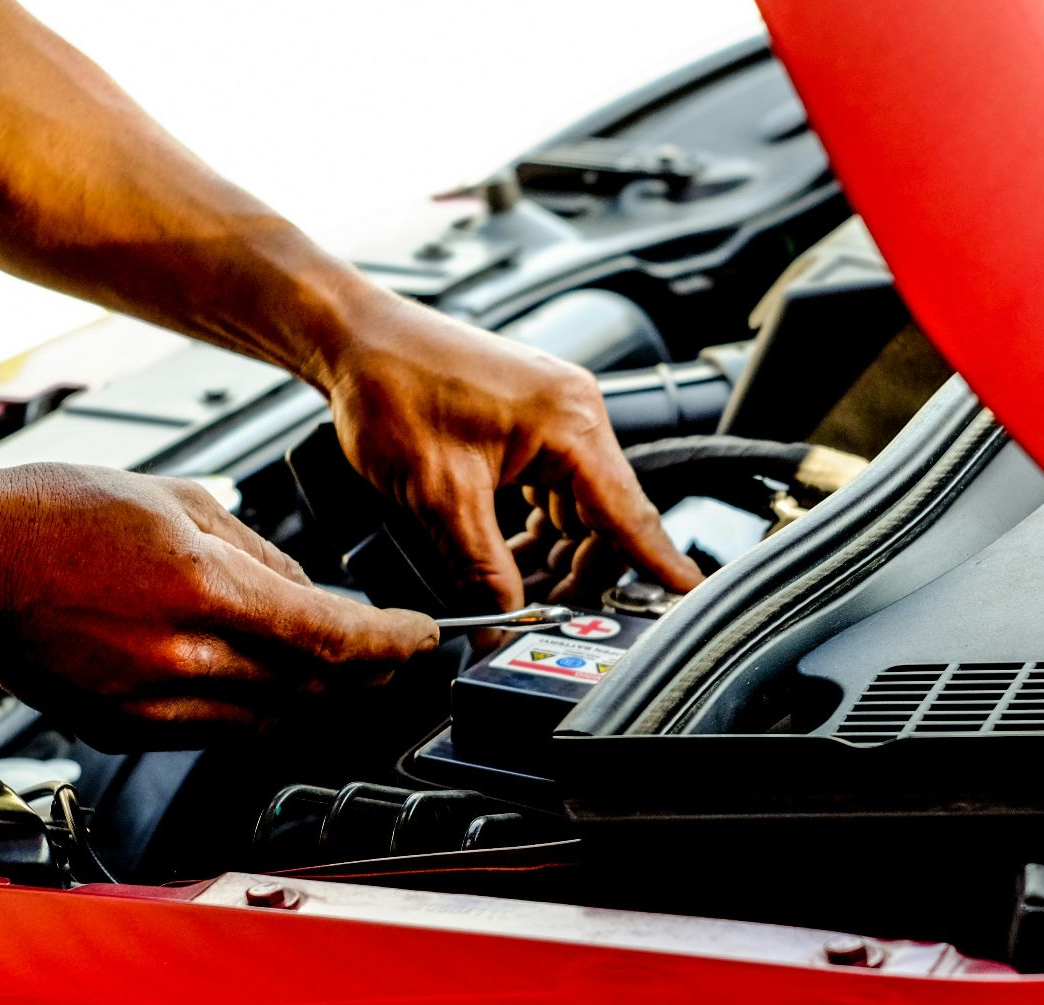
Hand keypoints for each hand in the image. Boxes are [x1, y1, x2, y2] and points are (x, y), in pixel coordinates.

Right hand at [0, 463, 437, 748]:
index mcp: (199, 586)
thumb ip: (258, 553)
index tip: (422, 639)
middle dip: (369, 677)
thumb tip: (314, 593)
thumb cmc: (54, 513)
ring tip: (351, 678)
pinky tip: (273, 689)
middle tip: (400, 660)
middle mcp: (178, 656)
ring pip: (270, 720)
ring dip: (320, 702)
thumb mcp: (179, 500)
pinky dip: (258, 714)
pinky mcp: (120, 730)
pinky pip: (215, 734)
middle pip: (311, 688)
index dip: (391, 646)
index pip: (329, 636)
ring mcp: (146, 704)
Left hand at [318, 295, 702, 609]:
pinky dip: (534, 528)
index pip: (631, 514)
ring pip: (578, 509)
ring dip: (553, 555)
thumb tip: (500, 626)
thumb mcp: (438, 496)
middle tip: (546, 619)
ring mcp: (554, 415)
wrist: (354, 339)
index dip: (659, 566)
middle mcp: (575, 414)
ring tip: (515, 593)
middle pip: (607, 520)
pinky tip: (503, 555)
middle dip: (582, 574)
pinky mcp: (529, 421)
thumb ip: (479, 568)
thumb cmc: (392, 387)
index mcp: (571, 424)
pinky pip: (552, 490)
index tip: (690, 600)